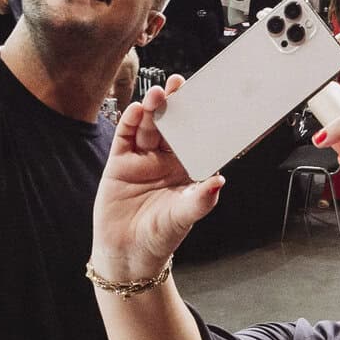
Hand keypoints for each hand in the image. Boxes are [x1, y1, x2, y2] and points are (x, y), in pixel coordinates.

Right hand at [90, 80, 225, 279]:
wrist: (128, 254)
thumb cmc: (161, 236)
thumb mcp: (184, 216)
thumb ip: (200, 199)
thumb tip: (219, 181)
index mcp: (185, 167)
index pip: (194, 135)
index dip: (198, 116)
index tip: (205, 98)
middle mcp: (164, 159)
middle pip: (170, 124)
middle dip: (174, 104)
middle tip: (179, 84)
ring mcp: (141, 159)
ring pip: (147, 126)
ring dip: (151, 108)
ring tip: (157, 95)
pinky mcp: (119, 163)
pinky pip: (125, 137)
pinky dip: (129, 122)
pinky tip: (135, 110)